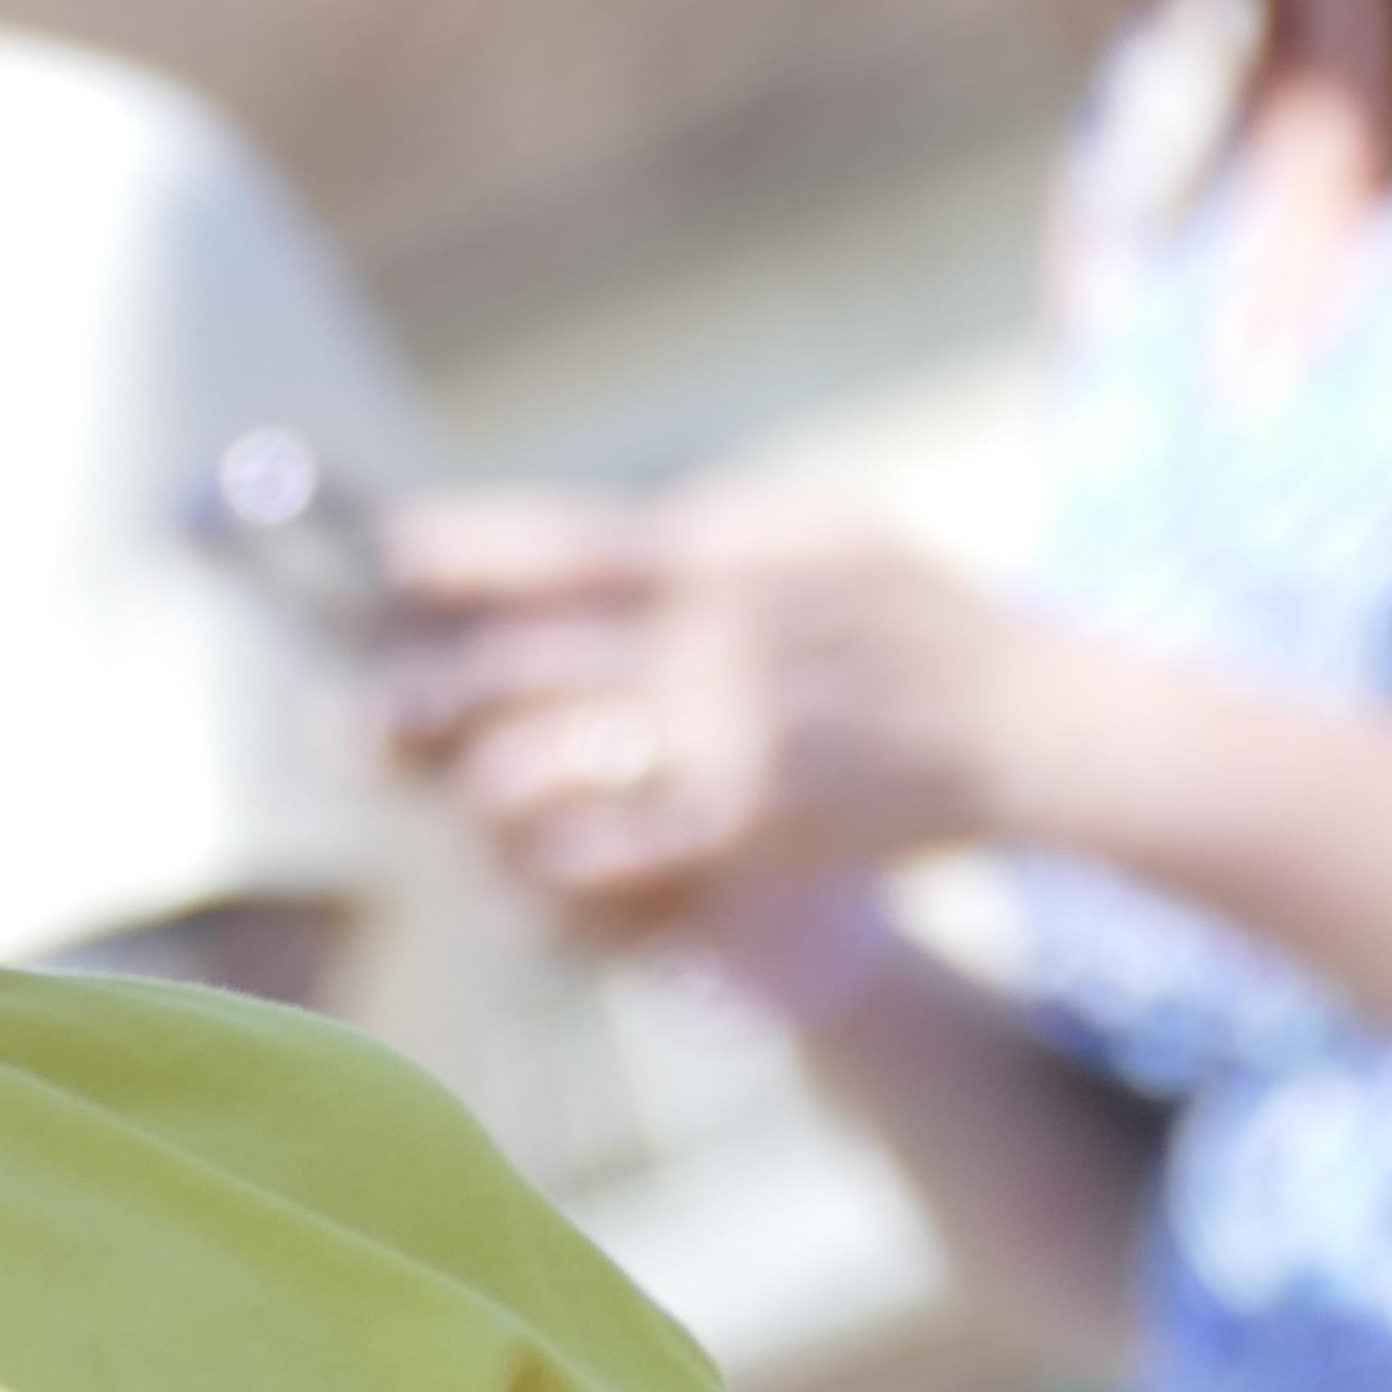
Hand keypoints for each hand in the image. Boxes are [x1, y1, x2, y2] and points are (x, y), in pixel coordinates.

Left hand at [380, 481, 1045, 936]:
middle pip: (513, 666)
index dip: (448, 560)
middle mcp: (713, 637)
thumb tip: (572, 552)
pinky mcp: (746, 829)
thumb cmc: (922, 621)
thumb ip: (701, 538)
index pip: (550, 548)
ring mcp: (726, 738)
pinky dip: (551, 859)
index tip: (380, 567)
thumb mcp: (818, 531)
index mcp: (723, 551)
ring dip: (478, 787)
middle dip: (418, 697)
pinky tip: (532, 858)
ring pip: (537, 767)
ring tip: (455, 794)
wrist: (1034, 725)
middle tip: (357, 719)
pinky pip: (601, 852)